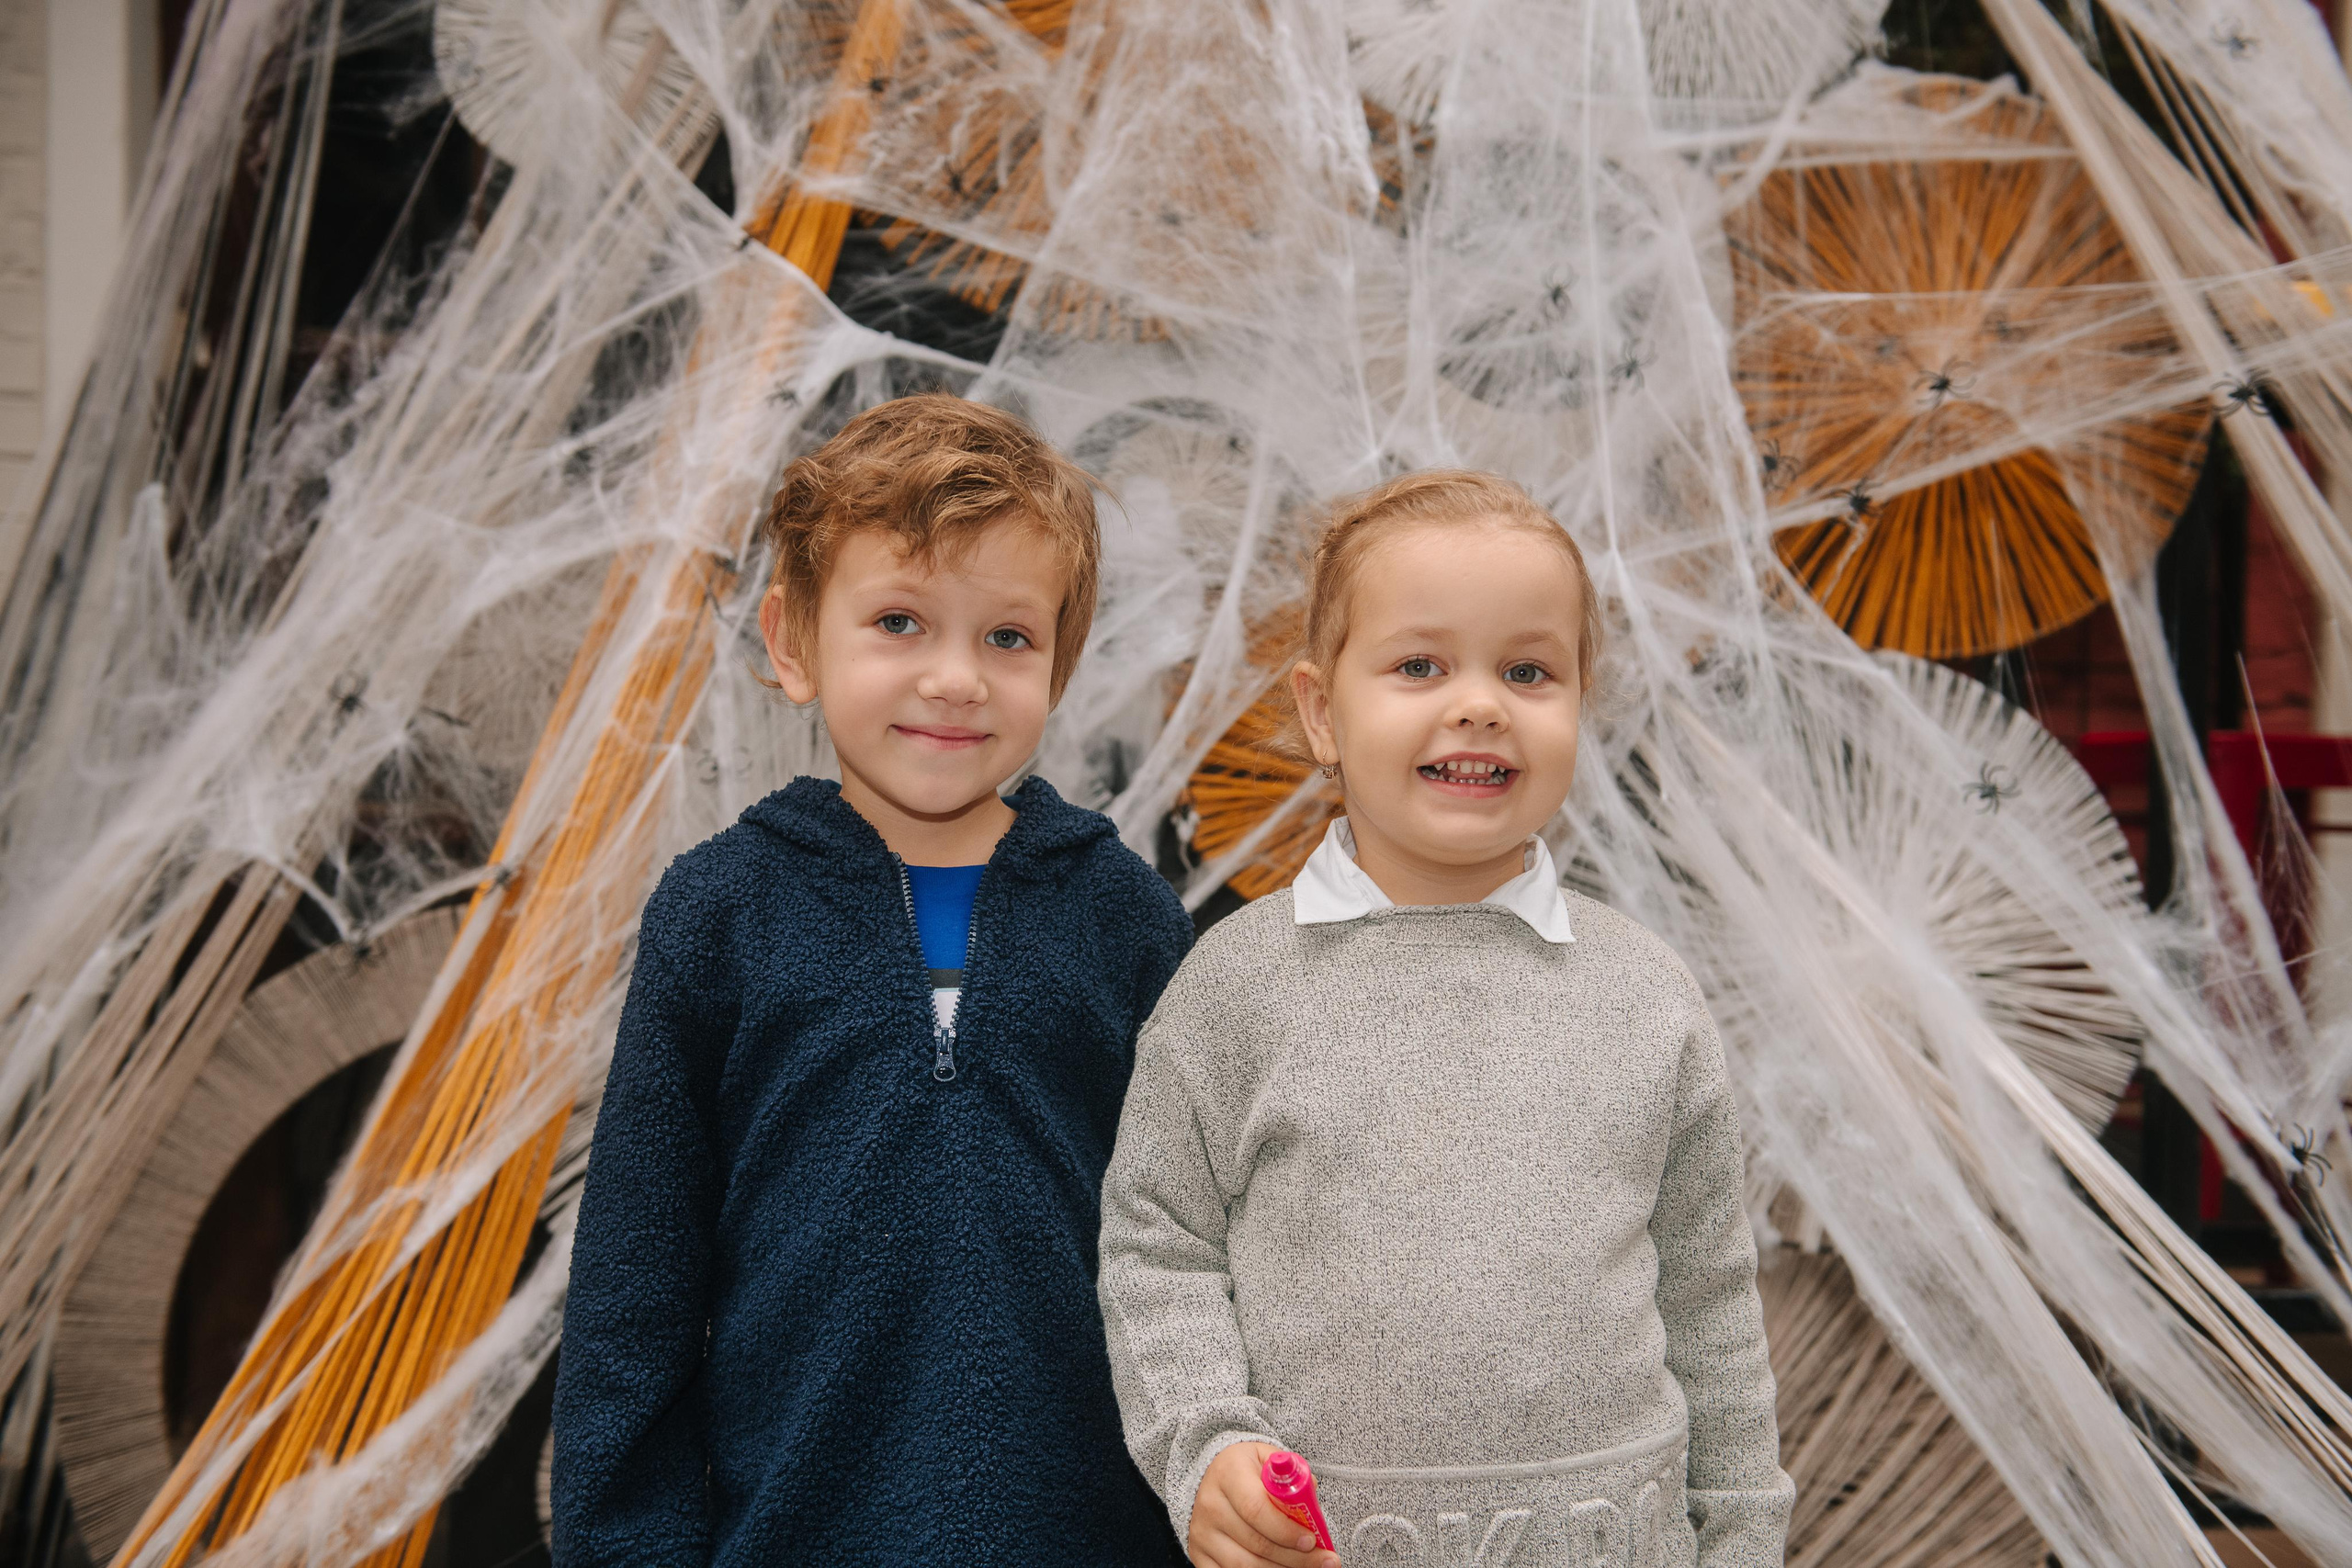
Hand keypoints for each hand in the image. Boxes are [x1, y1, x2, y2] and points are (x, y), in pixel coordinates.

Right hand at [1187, 1441, 1341, 1567]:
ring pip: (1245, 1565)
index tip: (1312, 1540)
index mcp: (1228, 1474)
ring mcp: (1202, 1532)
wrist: (1215, 1476)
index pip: (1256, 1509)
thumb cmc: (1251, 1470)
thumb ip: (1292, 1478)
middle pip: (1255, 1543)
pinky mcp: (1199, 1554)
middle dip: (1295, 1558)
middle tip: (1323, 1561)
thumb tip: (1312, 1508)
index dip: (1286, 1530)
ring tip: (1307, 1567)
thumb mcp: (1271, 1460)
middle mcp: (1210, 1504)